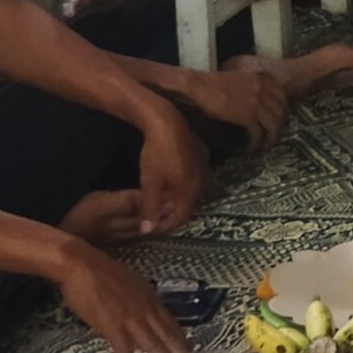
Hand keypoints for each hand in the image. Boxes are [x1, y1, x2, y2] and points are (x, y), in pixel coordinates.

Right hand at [57, 251, 185, 352]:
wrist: (82, 265)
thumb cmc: (103, 272)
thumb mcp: (132, 284)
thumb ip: (140, 301)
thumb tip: (144, 314)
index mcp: (151, 299)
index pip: (172, 324)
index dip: (183, 341)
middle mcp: (146, 310)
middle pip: (168, 338)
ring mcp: (131, 319)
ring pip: (153, 346)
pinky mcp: (113, 326)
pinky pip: (124, 350)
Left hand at [135, 104, 206, 234]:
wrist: (166, 121)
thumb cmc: (157, 154)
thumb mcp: (150, 183)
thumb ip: (150, 208)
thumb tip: (147, 231)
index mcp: (191, 191)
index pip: (181, 218)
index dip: (165, 226)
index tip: (151, 227)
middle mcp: (203, 182)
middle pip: (188, 204)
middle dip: (171, 211)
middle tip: (154, 213)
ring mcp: (205, 166)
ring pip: (191, 190)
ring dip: (176, 197)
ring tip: (160, 196)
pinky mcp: (203, 154)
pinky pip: (194, 176)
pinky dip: (182, 182)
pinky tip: (169, 178)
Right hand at [192, 65, 287, 150]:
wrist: (198, 86)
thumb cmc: (214, 83)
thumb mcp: (241, 79)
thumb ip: (255, 88)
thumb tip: (262, 104)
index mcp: (263, 79)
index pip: (283, 98)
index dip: (282, 112)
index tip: (277, 121)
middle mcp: (264, 89)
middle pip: (281, 113)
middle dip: (279, 128)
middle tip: (271, 137)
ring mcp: (257, 103)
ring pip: (273, 126)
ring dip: (270, 139)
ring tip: (263, 146)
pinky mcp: (247, 116)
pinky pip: (258, 134)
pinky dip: (255, 144)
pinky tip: (250, 149)